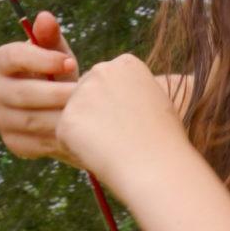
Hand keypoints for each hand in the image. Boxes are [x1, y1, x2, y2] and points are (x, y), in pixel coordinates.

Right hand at [0, 11, 79, 162]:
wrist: (58, 109)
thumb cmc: (56, 73)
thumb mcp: (57, 54)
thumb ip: (50, 37)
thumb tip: (44, 17)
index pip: (12, 57)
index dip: (41, 59)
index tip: (71, 61)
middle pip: (22, 93)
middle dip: (56, 92)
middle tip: (84, 93)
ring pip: (30, 119)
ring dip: (60, 117)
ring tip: (85, 112)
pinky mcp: (12, 142)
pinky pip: (34, 142)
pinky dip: (56, 137)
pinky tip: (77, 131)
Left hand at [57, 53, 189, 179]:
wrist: (158, 166)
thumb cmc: (163, 140)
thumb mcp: (155, 101)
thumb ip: (130, 92)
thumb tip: (110, 100)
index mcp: (126, 64)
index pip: (105, 82)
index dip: (116, 107)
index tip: (133, 122)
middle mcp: (101, 71)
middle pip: (85, 95)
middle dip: (95, 116)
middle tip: (121, 137)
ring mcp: (81, 94)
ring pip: (75, 116)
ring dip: (87, 133)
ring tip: (114, 146)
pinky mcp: (67, 119)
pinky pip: (65, 136)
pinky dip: (78, 149)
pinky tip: (102, 154)